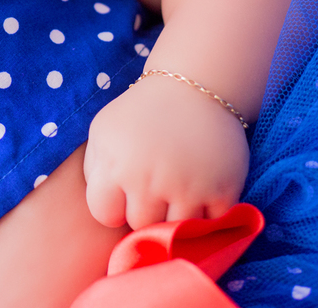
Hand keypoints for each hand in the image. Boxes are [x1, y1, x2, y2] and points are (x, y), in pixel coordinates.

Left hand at [83, 72, 249, 229]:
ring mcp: (187, 187)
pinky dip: (207, 213)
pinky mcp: (222, 190)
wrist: (195, 87)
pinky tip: (201, 189)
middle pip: (141, 225)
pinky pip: (210, 225)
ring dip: (176, 215)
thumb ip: (95, 171)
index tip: (124, 191)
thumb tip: (105, 210)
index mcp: (116, 164)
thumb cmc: (143, 112)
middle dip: (145, 210)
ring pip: (175, 231)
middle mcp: (149, 179)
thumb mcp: (103, 131)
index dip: (113, 206)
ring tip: (178, 188)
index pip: (104, 215)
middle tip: (155, 186)